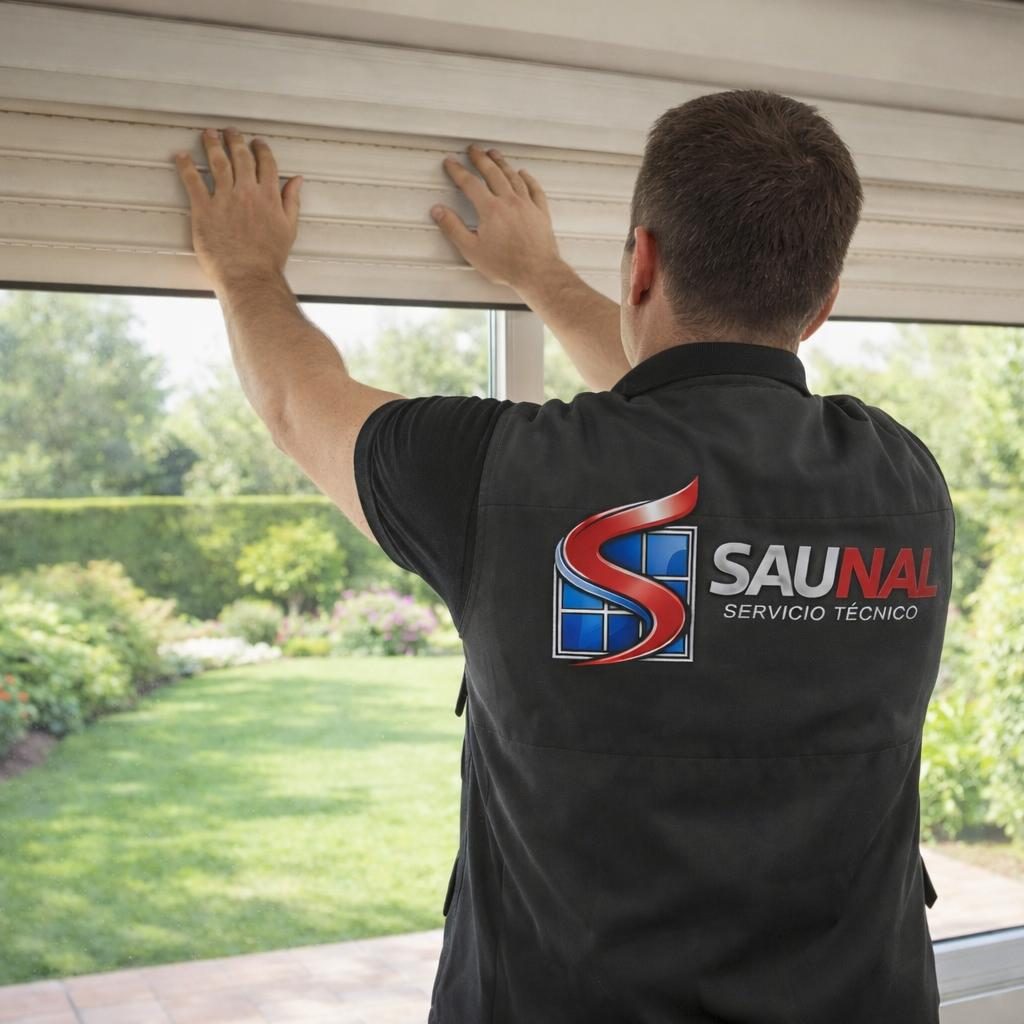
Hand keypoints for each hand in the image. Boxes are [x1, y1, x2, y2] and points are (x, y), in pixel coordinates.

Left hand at [174, 127, 302, 289]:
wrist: (250, 276)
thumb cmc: (269, 259)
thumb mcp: (289, 229)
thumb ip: (292, 201)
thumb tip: (297, 181)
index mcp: (269, 197)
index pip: (266, 163)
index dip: (260, 149)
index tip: (256, 143)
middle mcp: (247, 192)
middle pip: (240, 157)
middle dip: (234, 140)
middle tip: (229, 132)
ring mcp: (225, 199)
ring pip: (218, 162)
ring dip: (211, 144)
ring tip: (207, 135)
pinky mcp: (204, 210)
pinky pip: (192, 181)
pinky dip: (186, 166)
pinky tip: (182, 156)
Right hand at [432, 144, 562, 293]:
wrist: (537, 273)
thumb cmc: (507, 265)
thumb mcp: (472, 250)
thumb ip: (453, 228)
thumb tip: (438, 211)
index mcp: (491, 209)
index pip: (470, 183)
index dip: (458, 171)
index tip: (451, 163)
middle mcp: (510, 202)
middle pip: (493, 173)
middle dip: (481, 159)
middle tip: (473, 150)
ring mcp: (527, 205)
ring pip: (513, 177)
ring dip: (502, 163)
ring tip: (494, 154)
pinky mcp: (541, 213)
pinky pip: (534, 189)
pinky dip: (528, 179)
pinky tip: (524, 174)